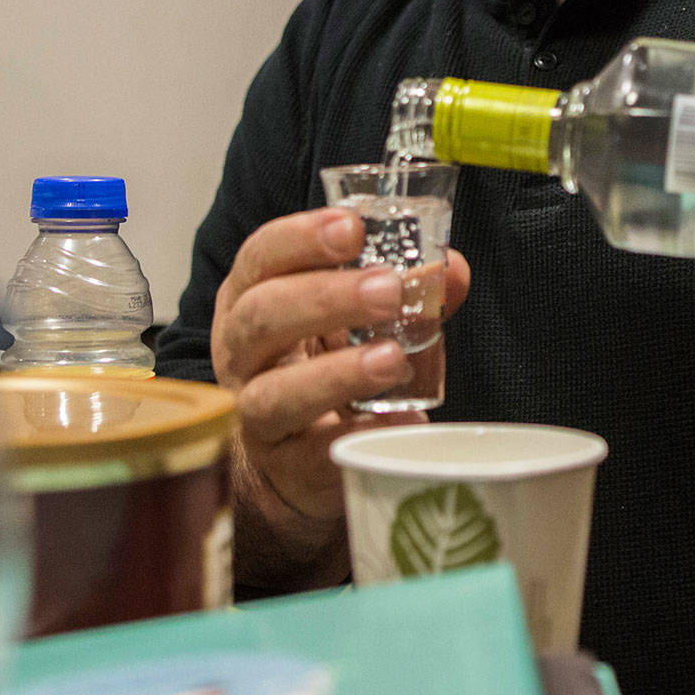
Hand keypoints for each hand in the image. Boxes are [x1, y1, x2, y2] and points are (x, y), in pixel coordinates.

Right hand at [211, 207, 471, 588]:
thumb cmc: (322, 364)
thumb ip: (404, 290)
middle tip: (388, 290)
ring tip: (392, 360)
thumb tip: (452, 273)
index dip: (300, 238)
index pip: (260, 256)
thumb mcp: (354, 318)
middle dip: (324, 298)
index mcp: (253, 298)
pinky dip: (358, 436)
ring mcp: (256, 413)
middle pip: (261, 317)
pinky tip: (399, 422)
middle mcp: (242, 353)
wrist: (294, 460)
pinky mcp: (285, 466)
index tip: (352, 228)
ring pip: (275, 394)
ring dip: (337, 374)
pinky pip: (312, 455)